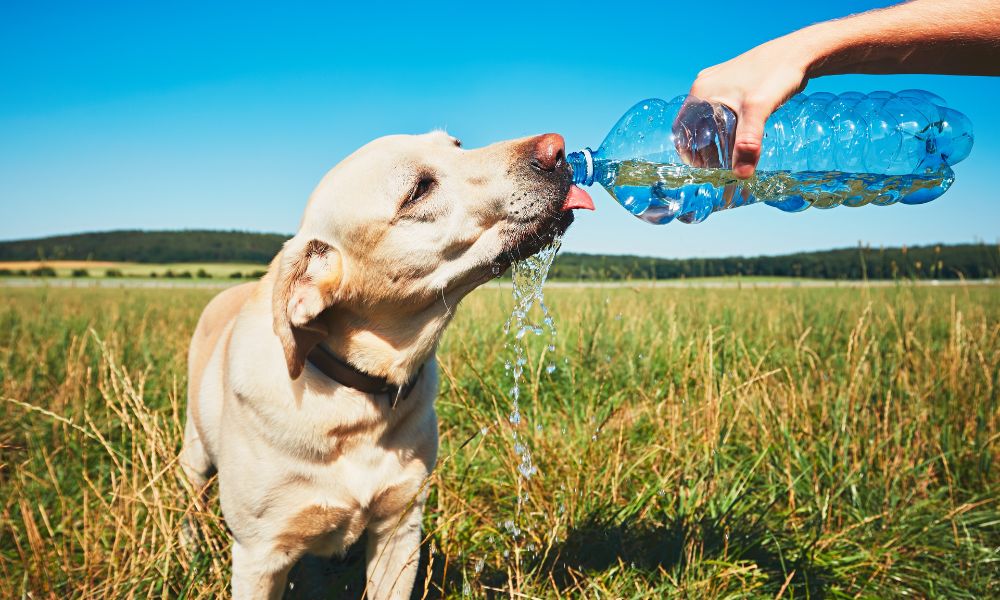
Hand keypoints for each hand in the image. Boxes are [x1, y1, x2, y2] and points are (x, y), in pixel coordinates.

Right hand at [688, 35, 812, 177]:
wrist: (799, 51)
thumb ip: (748, 143)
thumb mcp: (758, 111)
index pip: (682, 129)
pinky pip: (722, 110)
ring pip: (710, 118)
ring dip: (716, 138)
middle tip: (719, 167)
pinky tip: (742, 136)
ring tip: (731, 155)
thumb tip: (741, 175)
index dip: (688, 151)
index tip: (702, 169)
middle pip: (695, 125)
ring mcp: (719, 82)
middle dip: (704, 148)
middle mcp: (706, 85)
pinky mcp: (734, 83)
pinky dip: (727, 127)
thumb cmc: (776, 74)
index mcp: (701, 91)